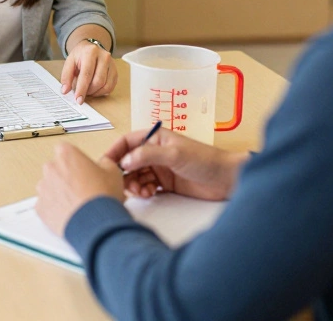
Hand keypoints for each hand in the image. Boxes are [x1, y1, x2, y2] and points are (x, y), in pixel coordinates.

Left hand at [35, 143, 123, 235]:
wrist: (96, 223)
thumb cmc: (102, 197)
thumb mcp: (113, 172)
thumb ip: (104, 163)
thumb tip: (103, 164)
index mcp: (66, 154)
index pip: (65, 150)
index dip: (75, 161)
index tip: (82, 169)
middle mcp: (51, 168)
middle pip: (56, 168)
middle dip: (66, 176)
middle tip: (82, 188)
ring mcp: (43, 188)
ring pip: (49, 187)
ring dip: (60, 192)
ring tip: (77, 203)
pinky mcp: (40, 207)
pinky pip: (46, 204)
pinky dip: (55, 208)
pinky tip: (70, 213)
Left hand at [60, 40, 117, 103]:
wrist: (91, 48)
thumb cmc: (79, 56)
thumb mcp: (69, 62)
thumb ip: (66, 76)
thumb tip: (65, 90)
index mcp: (90, 53)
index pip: (86, 74)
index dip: (82, 89)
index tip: (78, 99)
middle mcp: (104, 57)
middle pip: (98, 81)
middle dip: (89, 91)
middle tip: (82, 93)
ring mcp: (112, 64)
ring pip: (106, 85)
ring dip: (95, 93)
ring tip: (88, 90)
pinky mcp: (115, 71)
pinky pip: (111, 86)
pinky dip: (102, 92)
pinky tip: (95, 90)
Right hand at [104, 127, 245, 200]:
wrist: (228, 180)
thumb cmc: (205, 160)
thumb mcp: (175, 154)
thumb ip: (148, 155)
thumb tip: (125, 161)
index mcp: (155, 137)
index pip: (126, 142)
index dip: (114, 152)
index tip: (105, 165)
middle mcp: (154, 151)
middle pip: (128, 161)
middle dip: (124, 173)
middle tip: (125, 186)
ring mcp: (160, 168)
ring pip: (136, 176)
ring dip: (134, 185)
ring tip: (142, 192)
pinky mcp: (166, 183)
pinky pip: (146, 186)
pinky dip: (144, 191)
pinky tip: (149, 195)